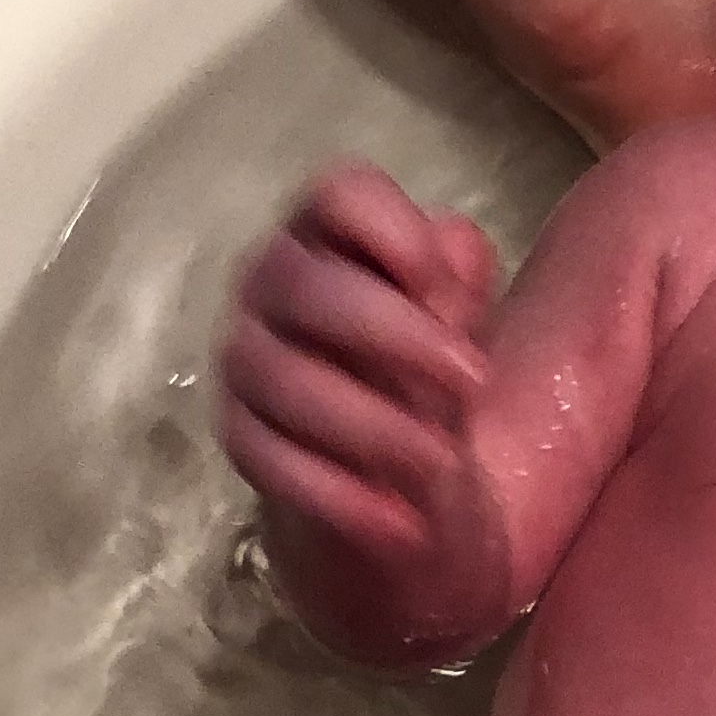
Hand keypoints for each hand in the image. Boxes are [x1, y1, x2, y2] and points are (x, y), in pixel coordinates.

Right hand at [218, 161, 504, 619]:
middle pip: (308, 287)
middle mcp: (272, 286)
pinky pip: (272, 460)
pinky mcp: (241, 440)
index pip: (340, 195)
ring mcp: (247, 363)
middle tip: (474, 381)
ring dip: (374, 423)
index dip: (388, 227)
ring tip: (445, 460)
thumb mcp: (463, 325)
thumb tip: (452, 244)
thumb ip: (460, 281)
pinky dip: (341, 494)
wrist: (392, 480)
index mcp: (332, 236)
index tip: (439, 279)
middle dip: (397, 334)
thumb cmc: (426, 375)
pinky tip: (402, 520)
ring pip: (287, 379)